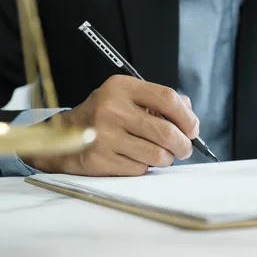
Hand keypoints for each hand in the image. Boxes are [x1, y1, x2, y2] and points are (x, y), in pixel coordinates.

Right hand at [24, 75, 198, 175]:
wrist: (64, 135)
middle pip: (166, 131)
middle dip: (183, 144)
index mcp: (121, 87)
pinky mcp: (100, 159)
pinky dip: (144, 166)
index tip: (193, 128)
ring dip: (166, 158)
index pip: (167, 98)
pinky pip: (140, 168)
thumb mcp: (127, 96)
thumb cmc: (105, 115)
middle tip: (184, 148)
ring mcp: (104, 136)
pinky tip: (135, 158)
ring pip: (157, 154)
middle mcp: (111, 109)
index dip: (187, 116)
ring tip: (160, 154)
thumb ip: (160, 101)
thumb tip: (190, 118)